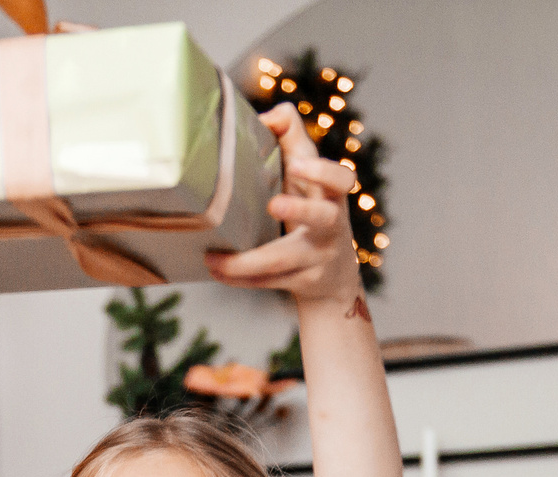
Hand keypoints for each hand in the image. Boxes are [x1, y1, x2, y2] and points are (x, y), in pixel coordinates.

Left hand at [206, 104, 362, 303]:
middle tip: (274, 204)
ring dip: (247, 262)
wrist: (334, 275)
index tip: (298, 163)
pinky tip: (218, 271)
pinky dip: (241, 278)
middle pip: (324, 218)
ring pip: (285, 260)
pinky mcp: (305, 282)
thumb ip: (292, 139)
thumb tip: (271, 114)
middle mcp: (332, 225)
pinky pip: (270, 281)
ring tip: (215, 259)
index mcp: (332, 195)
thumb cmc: (313, 209)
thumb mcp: (307, 176)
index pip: (342, 178)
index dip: (322, 171)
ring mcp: (319, 256)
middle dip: (300, 209)